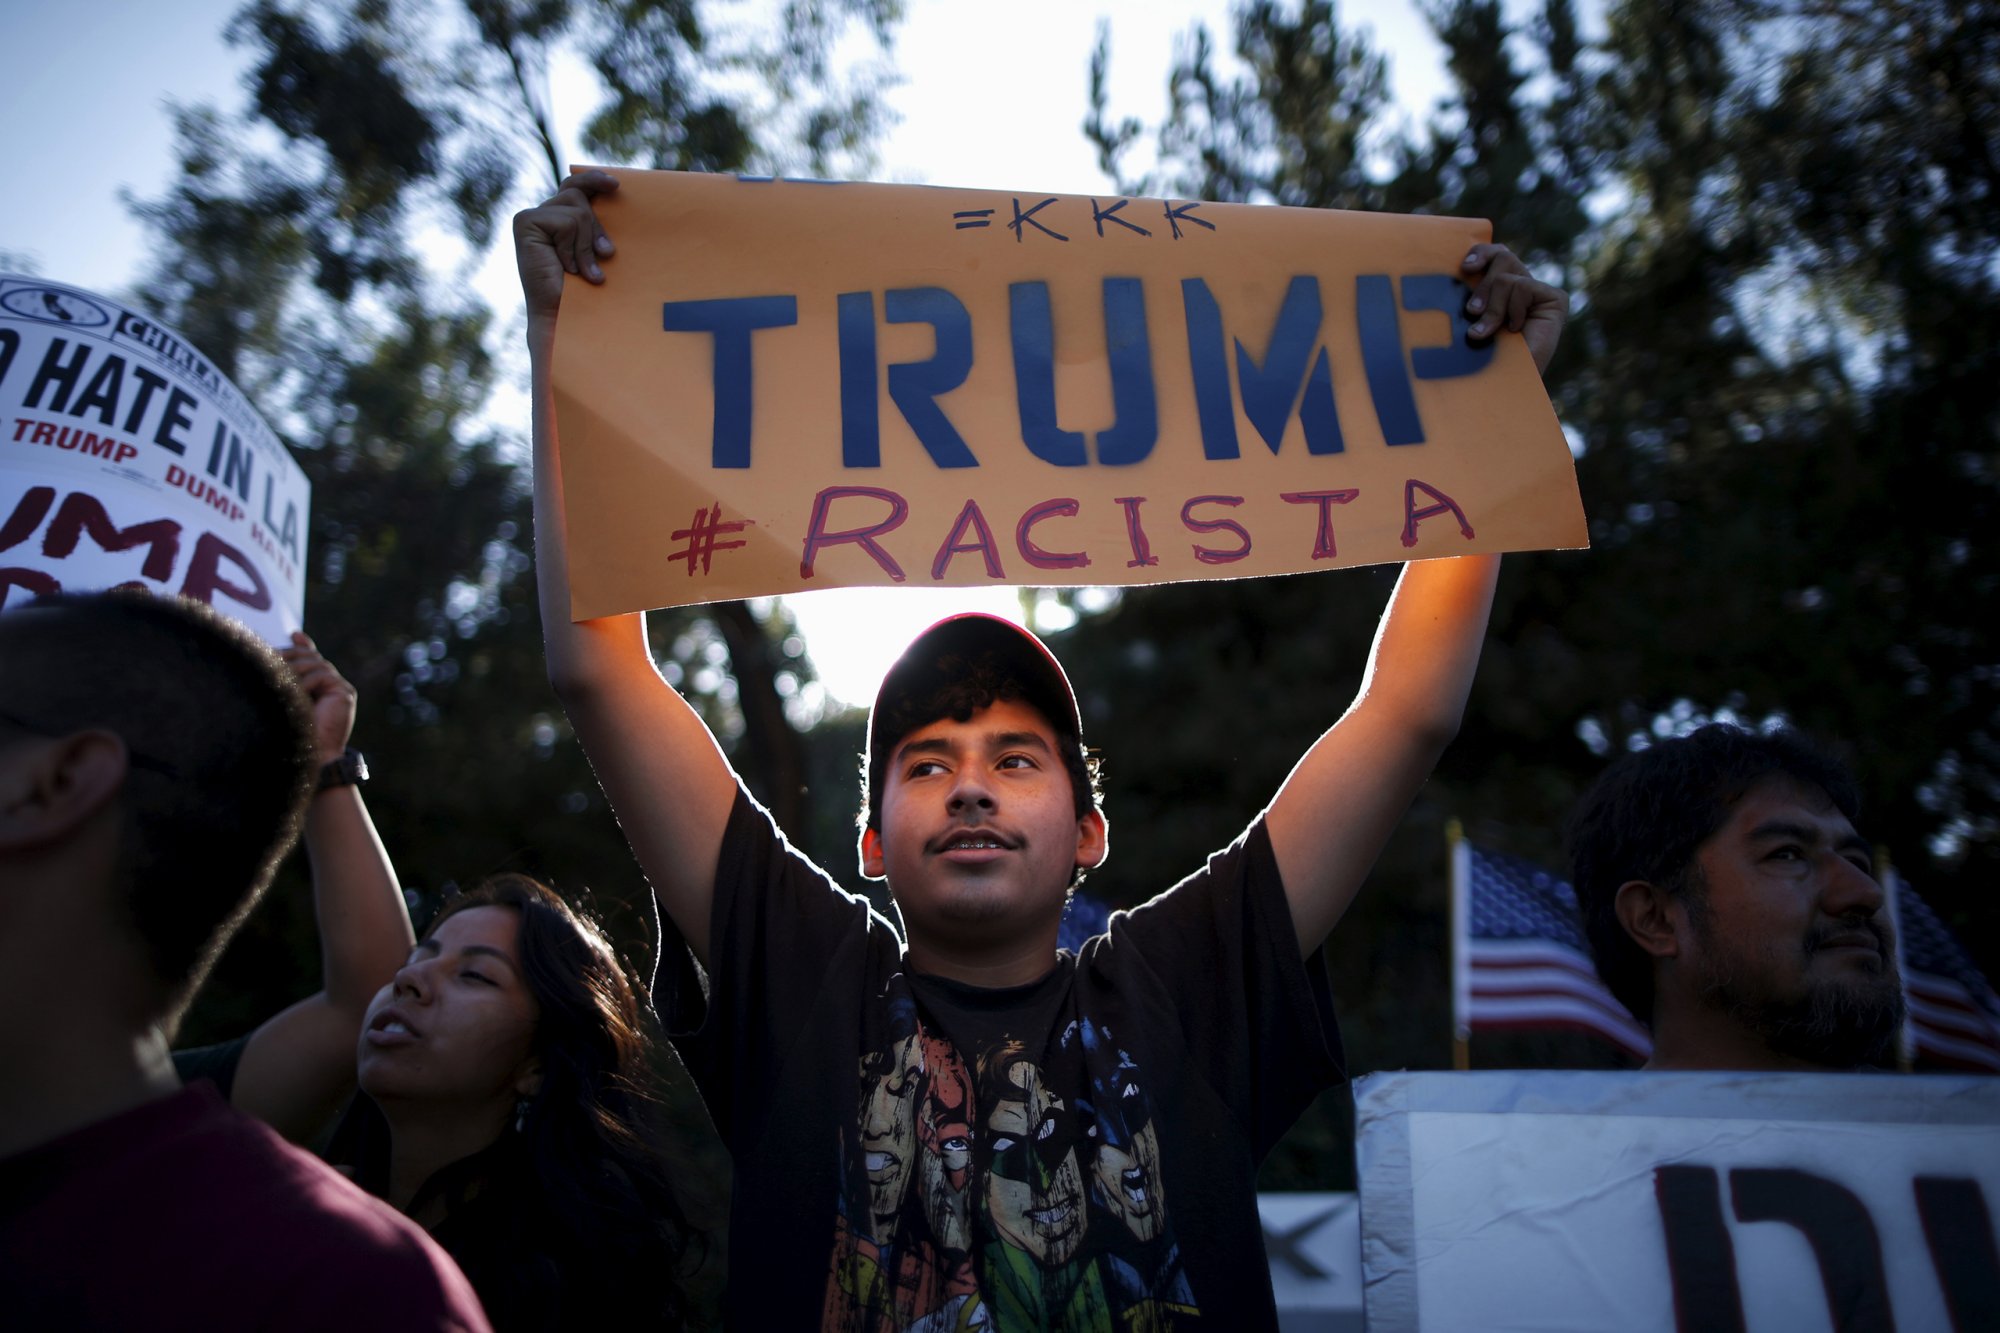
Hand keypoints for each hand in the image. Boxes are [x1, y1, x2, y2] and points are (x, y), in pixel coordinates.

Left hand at [279, 632, 356, 766]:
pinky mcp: (345, 693)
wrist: (310, 756)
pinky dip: (306, 681)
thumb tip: (278, 655)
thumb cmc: (292, 731)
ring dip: (294, 669)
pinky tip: (295, 692)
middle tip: (270, 657)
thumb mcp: (284, 699)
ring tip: (277, 679)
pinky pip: (323, 675)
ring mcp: (339, 687)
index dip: (302, 644)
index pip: (310, 656)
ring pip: (315, 663)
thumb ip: (285, 678)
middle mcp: (331, 683)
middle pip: (311, 656)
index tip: (293, 634)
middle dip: (290, 654)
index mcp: (317, 685)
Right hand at [513, 169, 619, 328]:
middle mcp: (540, 215)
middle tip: (604, 256)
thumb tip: (613, 191)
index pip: (574, 187)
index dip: (592, 180)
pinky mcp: (525, 223)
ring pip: (577, 211)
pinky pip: (567, 223)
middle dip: (596, 228)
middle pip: (579, 196)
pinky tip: (566, 268)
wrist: (563, 315)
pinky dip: (572, 248)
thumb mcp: (594, 249)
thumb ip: (594, 223)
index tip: (616, 185)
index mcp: (555, 219)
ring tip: (581, 270)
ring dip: (585, 245)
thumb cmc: (583, 289)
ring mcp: (530, 217)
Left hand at [1461, 243, 1568, 377]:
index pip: (1493, 254)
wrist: (1504, 383)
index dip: (1481, 252)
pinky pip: (1522, 287)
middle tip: (1472, 311)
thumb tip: (1463, 268)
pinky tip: (1516, 329)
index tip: (1466, 267)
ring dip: (1493, 307)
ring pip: (1506, 276)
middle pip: (1502, 256)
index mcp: (1501, 288)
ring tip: (1489, 331)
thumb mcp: (1472, 319)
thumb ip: (1474, 295)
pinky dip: (1512, 310)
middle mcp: (1521, 286)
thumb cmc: (1482, 356)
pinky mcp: (1555, 298)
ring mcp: (1540, 292)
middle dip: (1482, 286)